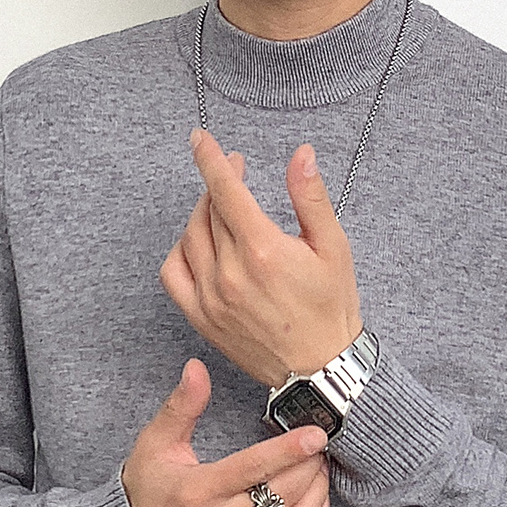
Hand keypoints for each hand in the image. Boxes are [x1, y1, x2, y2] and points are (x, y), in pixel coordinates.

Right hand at [121, 359, 330, 506]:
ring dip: (316, 498)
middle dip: (309, 468)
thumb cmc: (146, 491)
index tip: (316, 434)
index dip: (289, 450)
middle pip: (281, 497)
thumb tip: (197, 368)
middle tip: (318, 448)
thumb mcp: (156, 445)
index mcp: (197, 492)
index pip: (254, 468)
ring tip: (319, 473)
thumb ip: (182, 406)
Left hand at [160, 130, 362, 386]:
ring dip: (202, 213)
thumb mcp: (333, 247)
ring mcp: (211, 297)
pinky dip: (180, 250)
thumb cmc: (331, 307)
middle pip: (208, 210)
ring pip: (190, 237)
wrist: (320, 368)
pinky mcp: (201, 318)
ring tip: (222, 206)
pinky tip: (198, 243)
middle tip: (235, 170)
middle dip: (219, 182)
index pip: (224, 190)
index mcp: (263, 251)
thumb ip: (311, 198)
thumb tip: (301, 154)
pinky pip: (173, 273)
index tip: (200, 138)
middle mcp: (230, 273)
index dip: (210, 159)